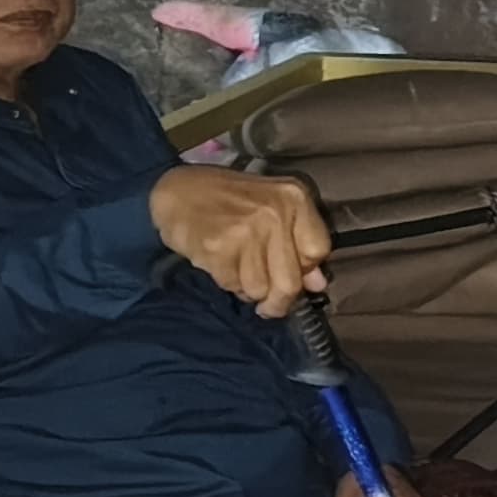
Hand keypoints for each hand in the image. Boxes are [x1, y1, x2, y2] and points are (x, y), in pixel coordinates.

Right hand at [151, 167, 332, 316]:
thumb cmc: (230, 200)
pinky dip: (227, 282)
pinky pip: (231, 285)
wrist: (178, 190)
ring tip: (237, 271)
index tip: (293, 275)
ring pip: (259, 289)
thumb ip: (299, 244)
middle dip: (279, 302)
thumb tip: (318, 284)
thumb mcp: (273, 209)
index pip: (318, 251)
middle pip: (290, 281)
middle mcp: (275, 213)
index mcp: (294, 198)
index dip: (306, 271)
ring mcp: (247, 231)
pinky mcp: (218, 248)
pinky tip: (220, 264)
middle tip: (269, 306)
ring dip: (248, 290)